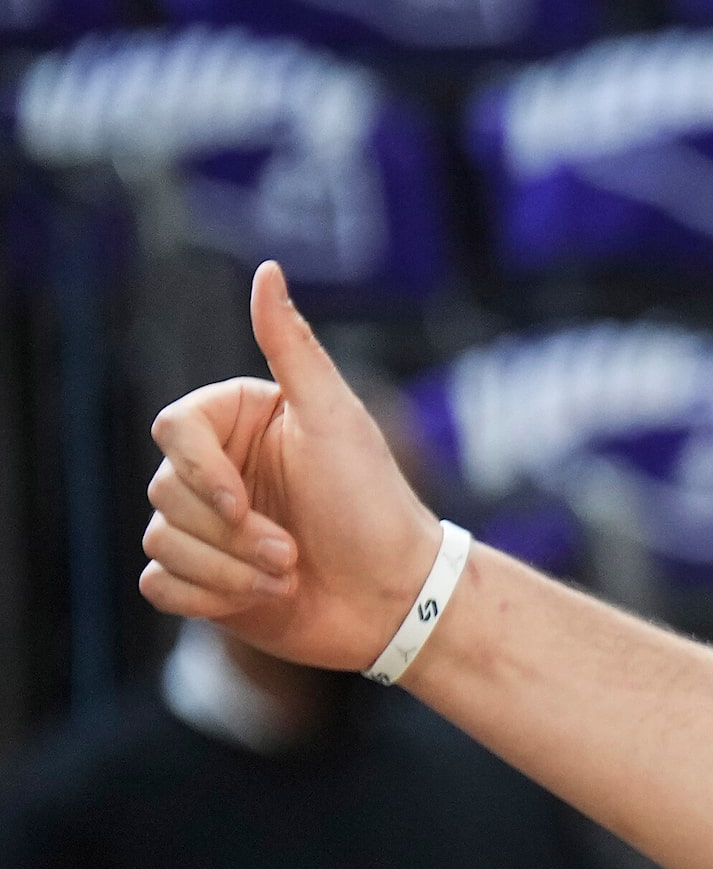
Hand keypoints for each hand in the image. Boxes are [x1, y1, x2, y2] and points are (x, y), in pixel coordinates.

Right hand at [140, 261, 442, 673]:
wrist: (397, 598)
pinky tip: (260, 599)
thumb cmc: (373, 505)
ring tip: (289, 575)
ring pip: (160, 542)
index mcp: (238, 424)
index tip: (244, 503)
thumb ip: (293, 348)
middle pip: (164, 491)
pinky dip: (208, 597)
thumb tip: (266, 269)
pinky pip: (159, 585)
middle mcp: (217, 470)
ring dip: (229, 571)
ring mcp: (206, 527)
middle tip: (293, 553)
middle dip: (232, 534)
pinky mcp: (202, 580)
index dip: (201, 472)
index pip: (173, 431)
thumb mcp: (336, 418)